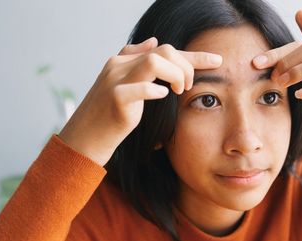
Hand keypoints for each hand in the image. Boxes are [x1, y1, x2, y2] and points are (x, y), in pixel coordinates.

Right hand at [58, 38, 222, 165]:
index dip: (193, 56)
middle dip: (186, 67)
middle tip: (187, 87)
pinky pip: (141, 88)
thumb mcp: (122, 84)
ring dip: (176, 75)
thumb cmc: (108, 114)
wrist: (84, 138)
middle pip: (164, 51)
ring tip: (178, 91)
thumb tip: (153, 41)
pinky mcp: (116, 100)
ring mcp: (115, 81)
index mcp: (123, 60)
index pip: (164, 49)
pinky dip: (156, 90)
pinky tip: (163, 96)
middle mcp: (119, 66)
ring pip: (155, 62)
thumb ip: (136, 63)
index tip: (217, 62)